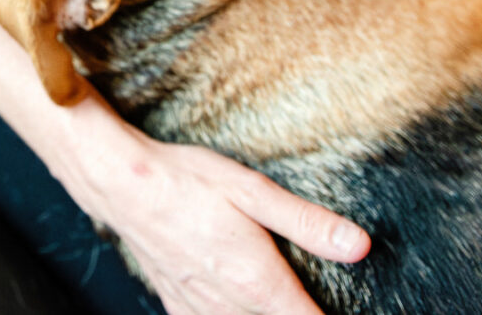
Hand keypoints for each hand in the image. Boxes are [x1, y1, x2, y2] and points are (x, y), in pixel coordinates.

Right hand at [64, 119, 368, 313]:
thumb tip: (359, 246)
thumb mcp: (253, 191)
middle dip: (300, 313)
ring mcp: (200, 310)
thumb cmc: (188, 181)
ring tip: (283, 298)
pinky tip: (238, 302)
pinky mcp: (178, 305)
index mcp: (257, 282)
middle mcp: (229, 306)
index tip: (352, 314)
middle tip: (313, 299)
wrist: (122, 185)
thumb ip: (306, 223)